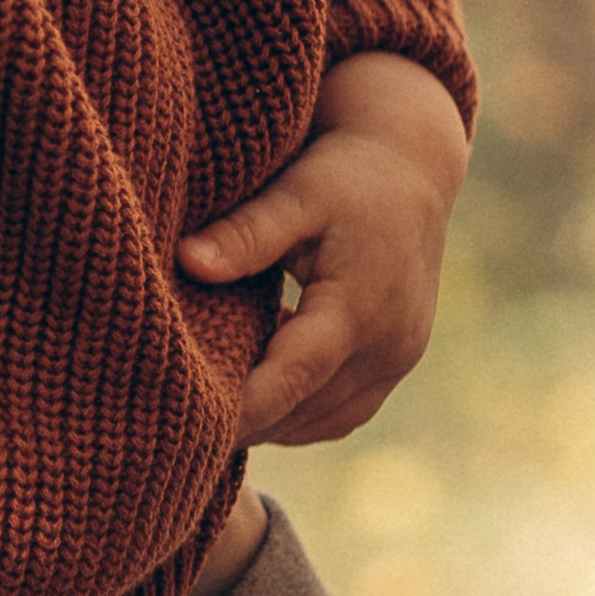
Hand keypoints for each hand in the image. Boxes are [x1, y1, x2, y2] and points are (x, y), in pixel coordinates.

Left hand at [178, 54, 468, 445]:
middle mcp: (388, 345)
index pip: (291, 379)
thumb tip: (186, 262)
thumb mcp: (295, 195)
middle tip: (180, 426)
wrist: (414, 166)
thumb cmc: (347, 174)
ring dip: (274, 422)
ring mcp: (399, 358)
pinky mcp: (400, 359)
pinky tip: (262, 392)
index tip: (190, 430)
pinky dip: (301, 412)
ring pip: (325, 421)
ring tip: (212, 414)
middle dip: (247, 424)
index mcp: (358, 308)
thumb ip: (245, 233)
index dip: (241, 412)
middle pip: (305, 411)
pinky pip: (345, 410)